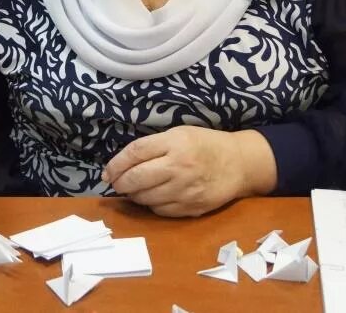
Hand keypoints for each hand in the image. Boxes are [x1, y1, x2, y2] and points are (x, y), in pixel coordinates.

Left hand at [102, 127, 276, 217]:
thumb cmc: (205, 145)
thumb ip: (153, 146)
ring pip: (146, 198)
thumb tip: (122, 164)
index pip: (135, 153)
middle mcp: (179, 167)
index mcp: (174, 143)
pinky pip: (161, 211)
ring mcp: (186, 190)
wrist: (239, 164)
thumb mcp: (179, 134)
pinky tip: (152, 197)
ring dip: (134, 196)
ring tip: (133, 190)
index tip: (107, 172)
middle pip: (136, 178)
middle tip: (116, 183)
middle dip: (120, 183)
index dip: (115, 164)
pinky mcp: (192, 208)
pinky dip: (151, 205)